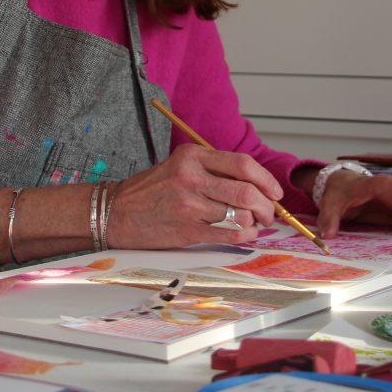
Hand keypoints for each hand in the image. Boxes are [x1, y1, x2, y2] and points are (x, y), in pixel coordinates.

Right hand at [106, 145, 282, 248]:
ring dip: (256, 222)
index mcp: (192, 156)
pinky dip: (245, 235)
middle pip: (246, 190)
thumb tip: (255, 184)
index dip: (266, 179)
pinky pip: (229, 233)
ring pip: (240, 213)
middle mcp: (191, 177)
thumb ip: (212, 170)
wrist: (116, 212)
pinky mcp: (187, 230)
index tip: (275, 192)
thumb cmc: (150, 190)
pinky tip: (245, 234)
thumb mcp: (179, 166)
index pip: (242, 164)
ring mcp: (189, 205)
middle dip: (267, 205)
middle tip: (269, 213)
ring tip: (255, 224)